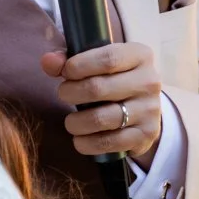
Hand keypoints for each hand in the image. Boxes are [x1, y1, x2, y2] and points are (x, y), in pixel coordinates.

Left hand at [42, 41, 162, 166]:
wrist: (144, 109)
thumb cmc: (113, 79)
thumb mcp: (97, 63)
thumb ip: (69, 60)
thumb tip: (48, 62)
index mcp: (140, 55)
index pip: (107, 59)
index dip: (79, 66)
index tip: (66, 72)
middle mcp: (149, 81)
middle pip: (98, 88)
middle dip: (71, 93)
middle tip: (63, 94)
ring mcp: (149, 110)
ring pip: (100, 119)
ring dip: (75, 122)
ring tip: (71, 121)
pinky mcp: (145, 135)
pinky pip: (108, 142)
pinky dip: (86, 143)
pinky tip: (80, 138)